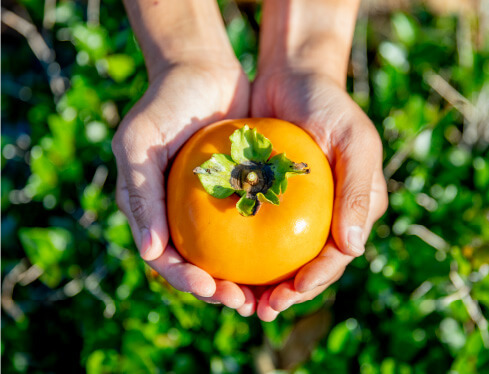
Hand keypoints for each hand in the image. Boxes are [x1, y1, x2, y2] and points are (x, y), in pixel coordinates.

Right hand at [112, 59, 252, 308]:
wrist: (201, 71)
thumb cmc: (164, 104)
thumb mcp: (139, 144)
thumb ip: (139, 195)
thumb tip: (151, 253)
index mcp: (152, 212)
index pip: (166, 260)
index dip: (186, 282)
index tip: (212, 289)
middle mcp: (180, 215)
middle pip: (199, 267)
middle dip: (219, 291)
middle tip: (246, 303)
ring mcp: (209, 206)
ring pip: (227, 255)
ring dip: (244, 279)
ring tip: (268, 295)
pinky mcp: (237, 193)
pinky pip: (251, 226)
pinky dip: (263, 246)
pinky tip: (284, 259)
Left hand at [249, 68, 387, 320]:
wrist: (292, 77)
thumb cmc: (329, 106)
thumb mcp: (354, 142)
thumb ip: (359, 193)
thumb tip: (353, 250)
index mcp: (353, 210)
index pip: (337, 257)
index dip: (316, 281)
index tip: (288, 295)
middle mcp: (326, 216)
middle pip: (307, 266)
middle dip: (286, 294)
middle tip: (258, 309)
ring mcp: (296, 210)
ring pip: (279, 257)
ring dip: (260, 283)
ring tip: (236, 299)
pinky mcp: (267, 199)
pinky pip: (254, 231)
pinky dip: (241, 252)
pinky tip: (221, 266)